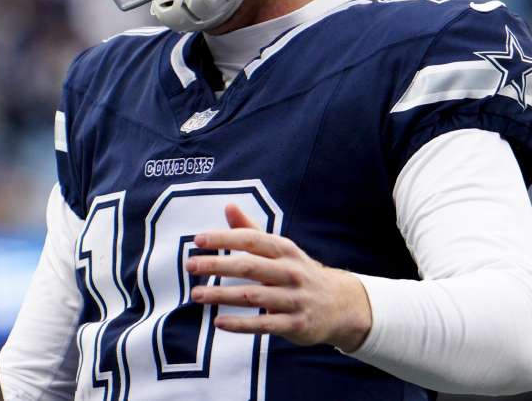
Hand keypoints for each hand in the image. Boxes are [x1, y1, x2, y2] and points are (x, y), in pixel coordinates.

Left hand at [185, 204, 372, 351]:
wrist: (341, 305)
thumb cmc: (298, 272)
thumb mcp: (281, 249)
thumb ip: (252, 230)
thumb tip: (228, 206)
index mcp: (285, 250)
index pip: (251, 240)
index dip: (224, 238)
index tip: (198, 240)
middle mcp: (290, 272)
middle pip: (248, 266)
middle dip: (217, 265)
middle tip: (190, 266)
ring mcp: (294, 299)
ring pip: (252, 296)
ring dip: (221, 296)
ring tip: (196, 295)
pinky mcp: (295, 324)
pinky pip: (263, 325)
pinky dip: (240, 324)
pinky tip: (218, 321)